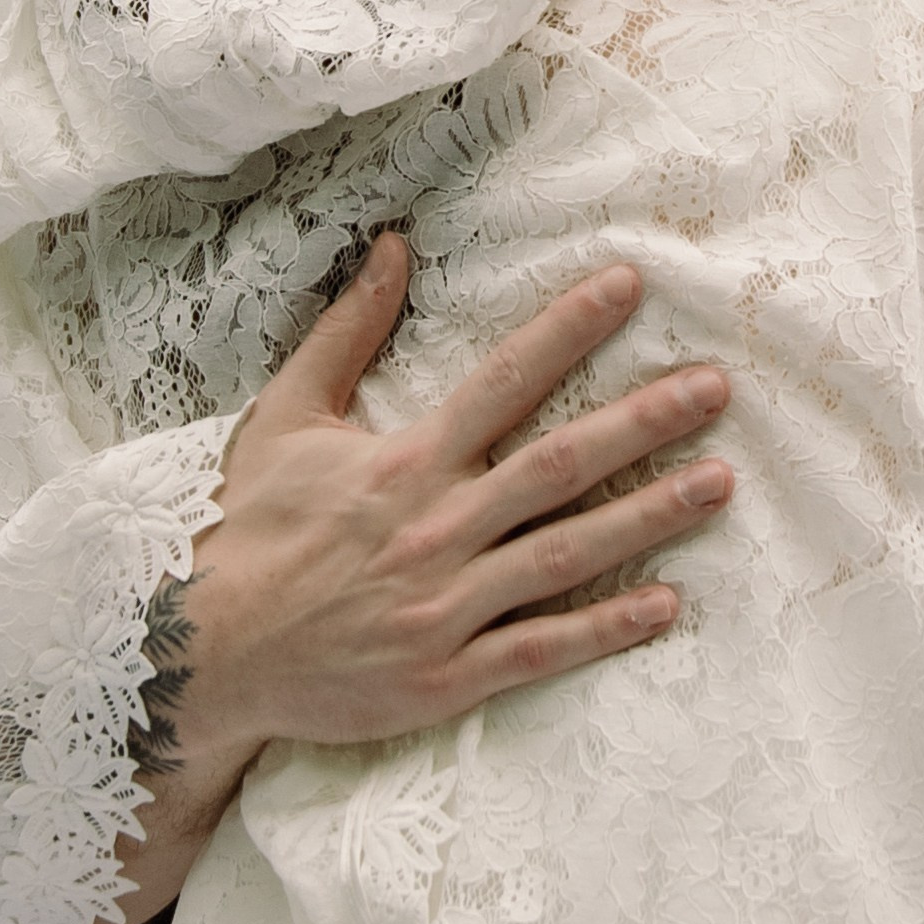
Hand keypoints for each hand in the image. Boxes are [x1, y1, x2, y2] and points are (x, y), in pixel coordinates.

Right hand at [112, 239, 735, 918]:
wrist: (203, 654)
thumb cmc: (247, 531)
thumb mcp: (286, 419)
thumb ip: (347, 333)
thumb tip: (392, 247)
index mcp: (403, 462)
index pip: (503, 382)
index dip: (568, 330)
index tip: (629, 288)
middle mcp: (436, 528)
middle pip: (560, 464)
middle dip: (643, 422)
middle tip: (716, 388)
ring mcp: (446, 606)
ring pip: (567, 553)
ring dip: (649, 517)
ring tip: (721, 482)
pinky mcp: (446, 675)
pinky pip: (541, 648)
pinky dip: (606, 627)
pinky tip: (667, 603)